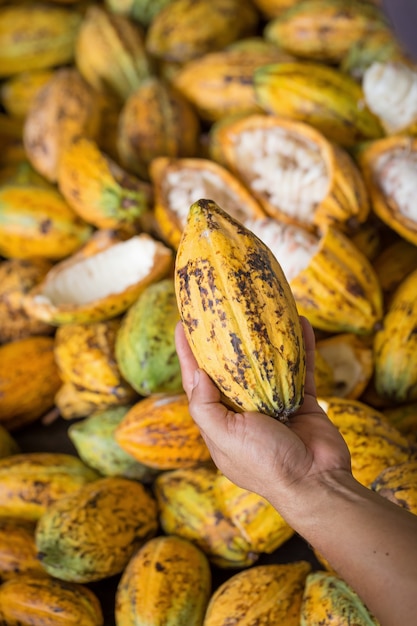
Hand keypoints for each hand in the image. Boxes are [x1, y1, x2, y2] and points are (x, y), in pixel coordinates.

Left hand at [175, 317, 351, 510]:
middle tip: (220, 311)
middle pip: (231, 369)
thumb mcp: (225, 436)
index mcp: (221, 422)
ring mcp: (275, 405)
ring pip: (267, 364)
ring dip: (266, 339)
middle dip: (224, 341)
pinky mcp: (301, 402)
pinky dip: (303, 347)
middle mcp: (245, 412)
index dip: (188, 354)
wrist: (315, 482)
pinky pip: (301, 368)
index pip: (198, 383)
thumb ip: (205, 407)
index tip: (181, 325)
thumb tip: (196, 373)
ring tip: (262, 311)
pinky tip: (301, 324)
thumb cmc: (265, 463)